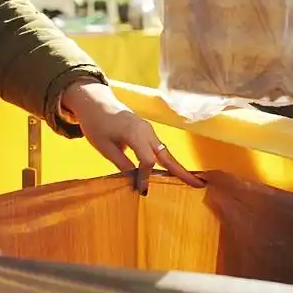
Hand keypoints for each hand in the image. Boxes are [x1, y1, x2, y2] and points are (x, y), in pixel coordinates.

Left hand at [61, 80, 203, 190]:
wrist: (95, 102)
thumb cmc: (96, 124)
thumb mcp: (105, 147)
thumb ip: (122, 163)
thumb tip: (135, 180)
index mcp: (135, 134)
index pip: (147, 160)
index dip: (146, 176)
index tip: (142, 190)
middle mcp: (147, 131)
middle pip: (166, 155)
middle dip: (181, 171)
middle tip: (198, 184)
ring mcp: (149, 130)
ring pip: (165, 151)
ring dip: (176, 166)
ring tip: (189, 180)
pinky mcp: (147, 131)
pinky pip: (160, 148)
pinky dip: (167, 160)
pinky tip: (172, 171)